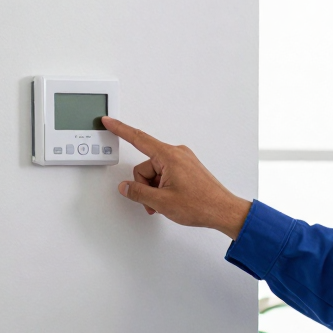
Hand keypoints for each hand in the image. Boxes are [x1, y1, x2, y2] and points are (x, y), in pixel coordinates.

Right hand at [103, 117, 251, 238]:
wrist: (223, 211)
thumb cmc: (201, 204)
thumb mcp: (161, 202)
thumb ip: (138, 192)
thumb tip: (126, 187)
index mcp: (169, 156)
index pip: (138, 139)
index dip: (120, 129)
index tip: (109, 121)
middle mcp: (177, 154)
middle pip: (145, 166)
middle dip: (144, 185)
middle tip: (153, 202)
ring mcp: (183, 161)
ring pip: (155, 173)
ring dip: (154, 190)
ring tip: (165, 204)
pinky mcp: (187, 169)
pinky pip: (166, 175)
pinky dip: (163, 188)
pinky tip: (170, 200)